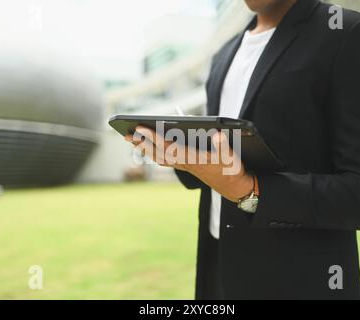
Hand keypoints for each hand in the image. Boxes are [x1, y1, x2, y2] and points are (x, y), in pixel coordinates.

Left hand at [124, 126, 254, 202]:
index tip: (139, 128)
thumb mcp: (230, 157)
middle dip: (142, 142)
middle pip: (157, 152)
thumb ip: (223, 146)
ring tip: (132, 140)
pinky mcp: (186, 165)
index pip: (167, 146)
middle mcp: (184, 163)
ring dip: (145, 148)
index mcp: (191, 159)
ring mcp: (184, 165)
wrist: (233, 186)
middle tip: (126, 134)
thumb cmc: (231, 170)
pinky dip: (154, 152)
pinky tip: (150, 148)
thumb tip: (217, 135)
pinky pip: (165, 158)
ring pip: (159, 156)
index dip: (153, 137)